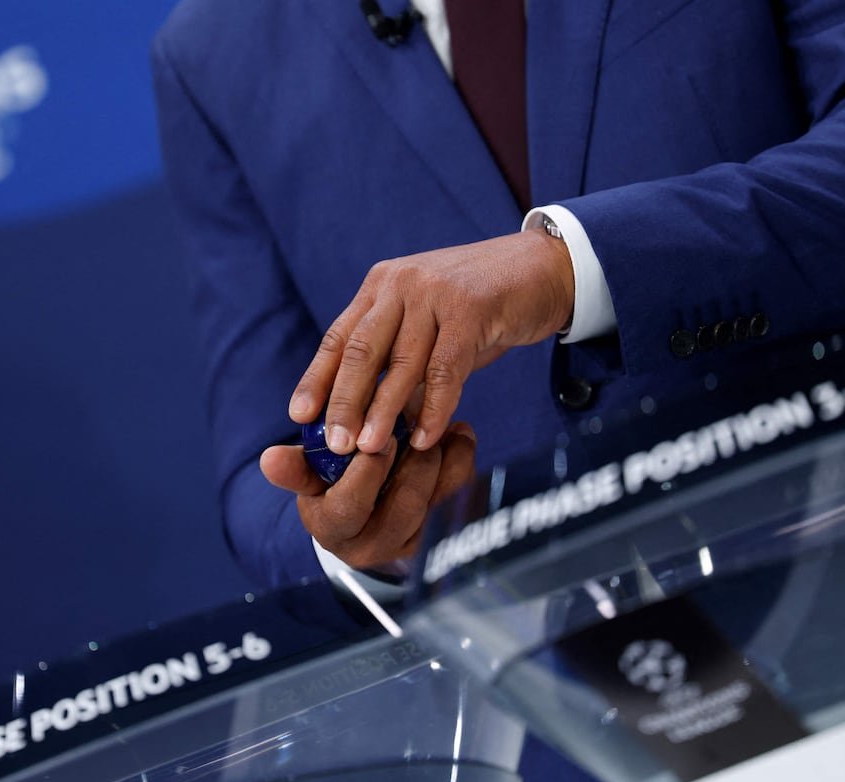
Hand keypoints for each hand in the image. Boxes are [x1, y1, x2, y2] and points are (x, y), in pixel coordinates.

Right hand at [260, 423, 476, 570]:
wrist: (365, 516)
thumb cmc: (332, 486)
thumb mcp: (310, 477)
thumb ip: (295, 467)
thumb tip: (269, 460)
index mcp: (336, 530)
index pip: (352, 505)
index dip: (368, 470)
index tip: (377, 437)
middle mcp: (375, 546)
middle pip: (404, 505)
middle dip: (413, 462)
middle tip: (418, 426)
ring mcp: (411, 543)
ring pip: (437, 504)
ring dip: (443, 461)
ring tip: (442, 425)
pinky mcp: (440, 535)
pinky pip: (459, 501)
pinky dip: (463, 464)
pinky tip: (460, 434)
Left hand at [288, 229, 573, 455]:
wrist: (545, 268)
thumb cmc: (485, 306)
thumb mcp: (431, 324)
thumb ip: (402, 359)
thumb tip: (372, 417)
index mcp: (382, 285)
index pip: (338, 337)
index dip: (317, 378)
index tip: (298, 417)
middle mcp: (401, 284)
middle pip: (361, 350)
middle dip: (344, 402)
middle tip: (333, 445)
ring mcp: (434, 292)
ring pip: (401, 362)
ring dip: (384, 411)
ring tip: (370, 450)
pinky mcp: (470, 308)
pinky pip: (445, 368)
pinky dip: (434, 407)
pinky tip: (426, 438)